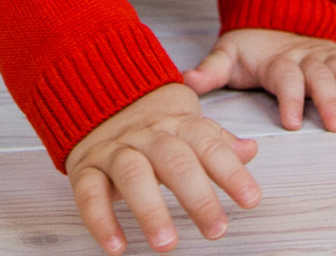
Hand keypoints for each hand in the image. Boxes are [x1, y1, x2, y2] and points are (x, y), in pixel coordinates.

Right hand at [63, 82, 259, 254]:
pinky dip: (100, 220)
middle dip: (197, 196)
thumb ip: (216, 142)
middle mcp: (146, 135)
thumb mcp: (186, 124)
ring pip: (132, 174)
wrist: (98, 96)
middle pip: (174, 160)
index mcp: (177, 124)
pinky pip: (89, 191)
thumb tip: (249, 150)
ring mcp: (114, 150)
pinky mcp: (85, 166)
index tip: (250, 199)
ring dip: (150, 210)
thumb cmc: (151, 124)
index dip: (231, 172)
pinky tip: (116, 246)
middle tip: (215, 229)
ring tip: (166, 242)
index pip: (208, 145)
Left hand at [181, 29, 335, 133]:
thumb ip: (209, 71)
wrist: (273, 12)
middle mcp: (305, 57)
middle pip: (320, 79)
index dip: (289, 100)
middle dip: (330, 102)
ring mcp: (325, 56)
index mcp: (277, 60)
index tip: (293, 122)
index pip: (285, 79)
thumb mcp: (227, 54)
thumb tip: (184, 82)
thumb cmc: (249, 45)